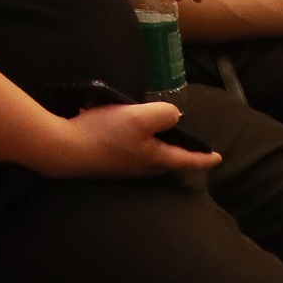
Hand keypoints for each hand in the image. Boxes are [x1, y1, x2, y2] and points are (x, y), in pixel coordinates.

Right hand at [36, 99, 219, 179]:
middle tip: (185, 143)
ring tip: (155, 133)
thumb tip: (173, 117)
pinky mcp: (106, 163)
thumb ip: (163, 114)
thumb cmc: (104, 134)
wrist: (63, 150)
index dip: (204, 158)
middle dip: (178, 153)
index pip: (187, 160)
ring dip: (155, 147)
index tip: (218, 158)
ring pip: (147, 157)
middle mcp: (141, 168)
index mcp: (155, 158)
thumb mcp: (138, 117)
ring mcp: (122, 168)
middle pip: (167, 160)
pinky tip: (122, 131)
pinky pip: (128, 153)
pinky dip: (134, 143)